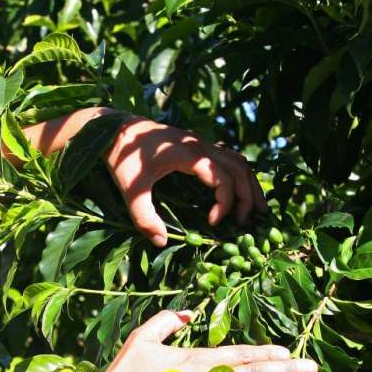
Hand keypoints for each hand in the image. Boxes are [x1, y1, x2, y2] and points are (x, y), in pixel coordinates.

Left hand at [104, 114, 265, 246]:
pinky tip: (241, 192)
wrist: (113, 128)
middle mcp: (201, 144)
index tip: (214, 222)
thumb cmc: (122, 158)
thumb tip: (162, 242)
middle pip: (240, 169)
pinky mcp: (198, 144)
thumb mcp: (131, 190)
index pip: (223, 178)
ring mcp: (201, 142)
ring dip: (250, 185)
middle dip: (248, 197)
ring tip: (258, 210)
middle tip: (247, 224)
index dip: (225, 203)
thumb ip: (144, 217)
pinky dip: (240, 175)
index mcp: (189, 154)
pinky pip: (229, 157)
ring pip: (239, 161)